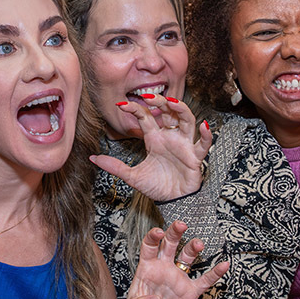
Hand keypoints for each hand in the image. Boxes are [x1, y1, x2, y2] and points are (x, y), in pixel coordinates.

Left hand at [90, 95, 212, 200]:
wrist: (173, 202)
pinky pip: (203, 144)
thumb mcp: (132, 176)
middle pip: (167, 112)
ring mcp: (183, 145)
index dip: (136, 108)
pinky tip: (203, 126)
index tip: (122, 104)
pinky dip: (206, 135)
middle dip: (160, 101)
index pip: (145, 117)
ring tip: (172, 102)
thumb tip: (93, 158)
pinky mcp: (195, 157)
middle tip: (149, 96)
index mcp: (154, 138)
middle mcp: (170, 137)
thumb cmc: (156, 186)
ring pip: (186, 120)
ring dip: (181, 109)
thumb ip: (115, 166)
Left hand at [120, 220, 228, 298]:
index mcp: (146, 270)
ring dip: (193, 248)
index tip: (159, 232)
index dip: (153, 237)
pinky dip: (215, 273)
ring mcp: (178, 280)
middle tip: (181, 224)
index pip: (150, 247)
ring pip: (188, 258)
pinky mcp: (190, 293)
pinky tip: (224, 264)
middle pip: (170, 245)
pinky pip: (205, 281)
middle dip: (175, 233)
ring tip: (198, 243)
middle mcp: (164, 270)